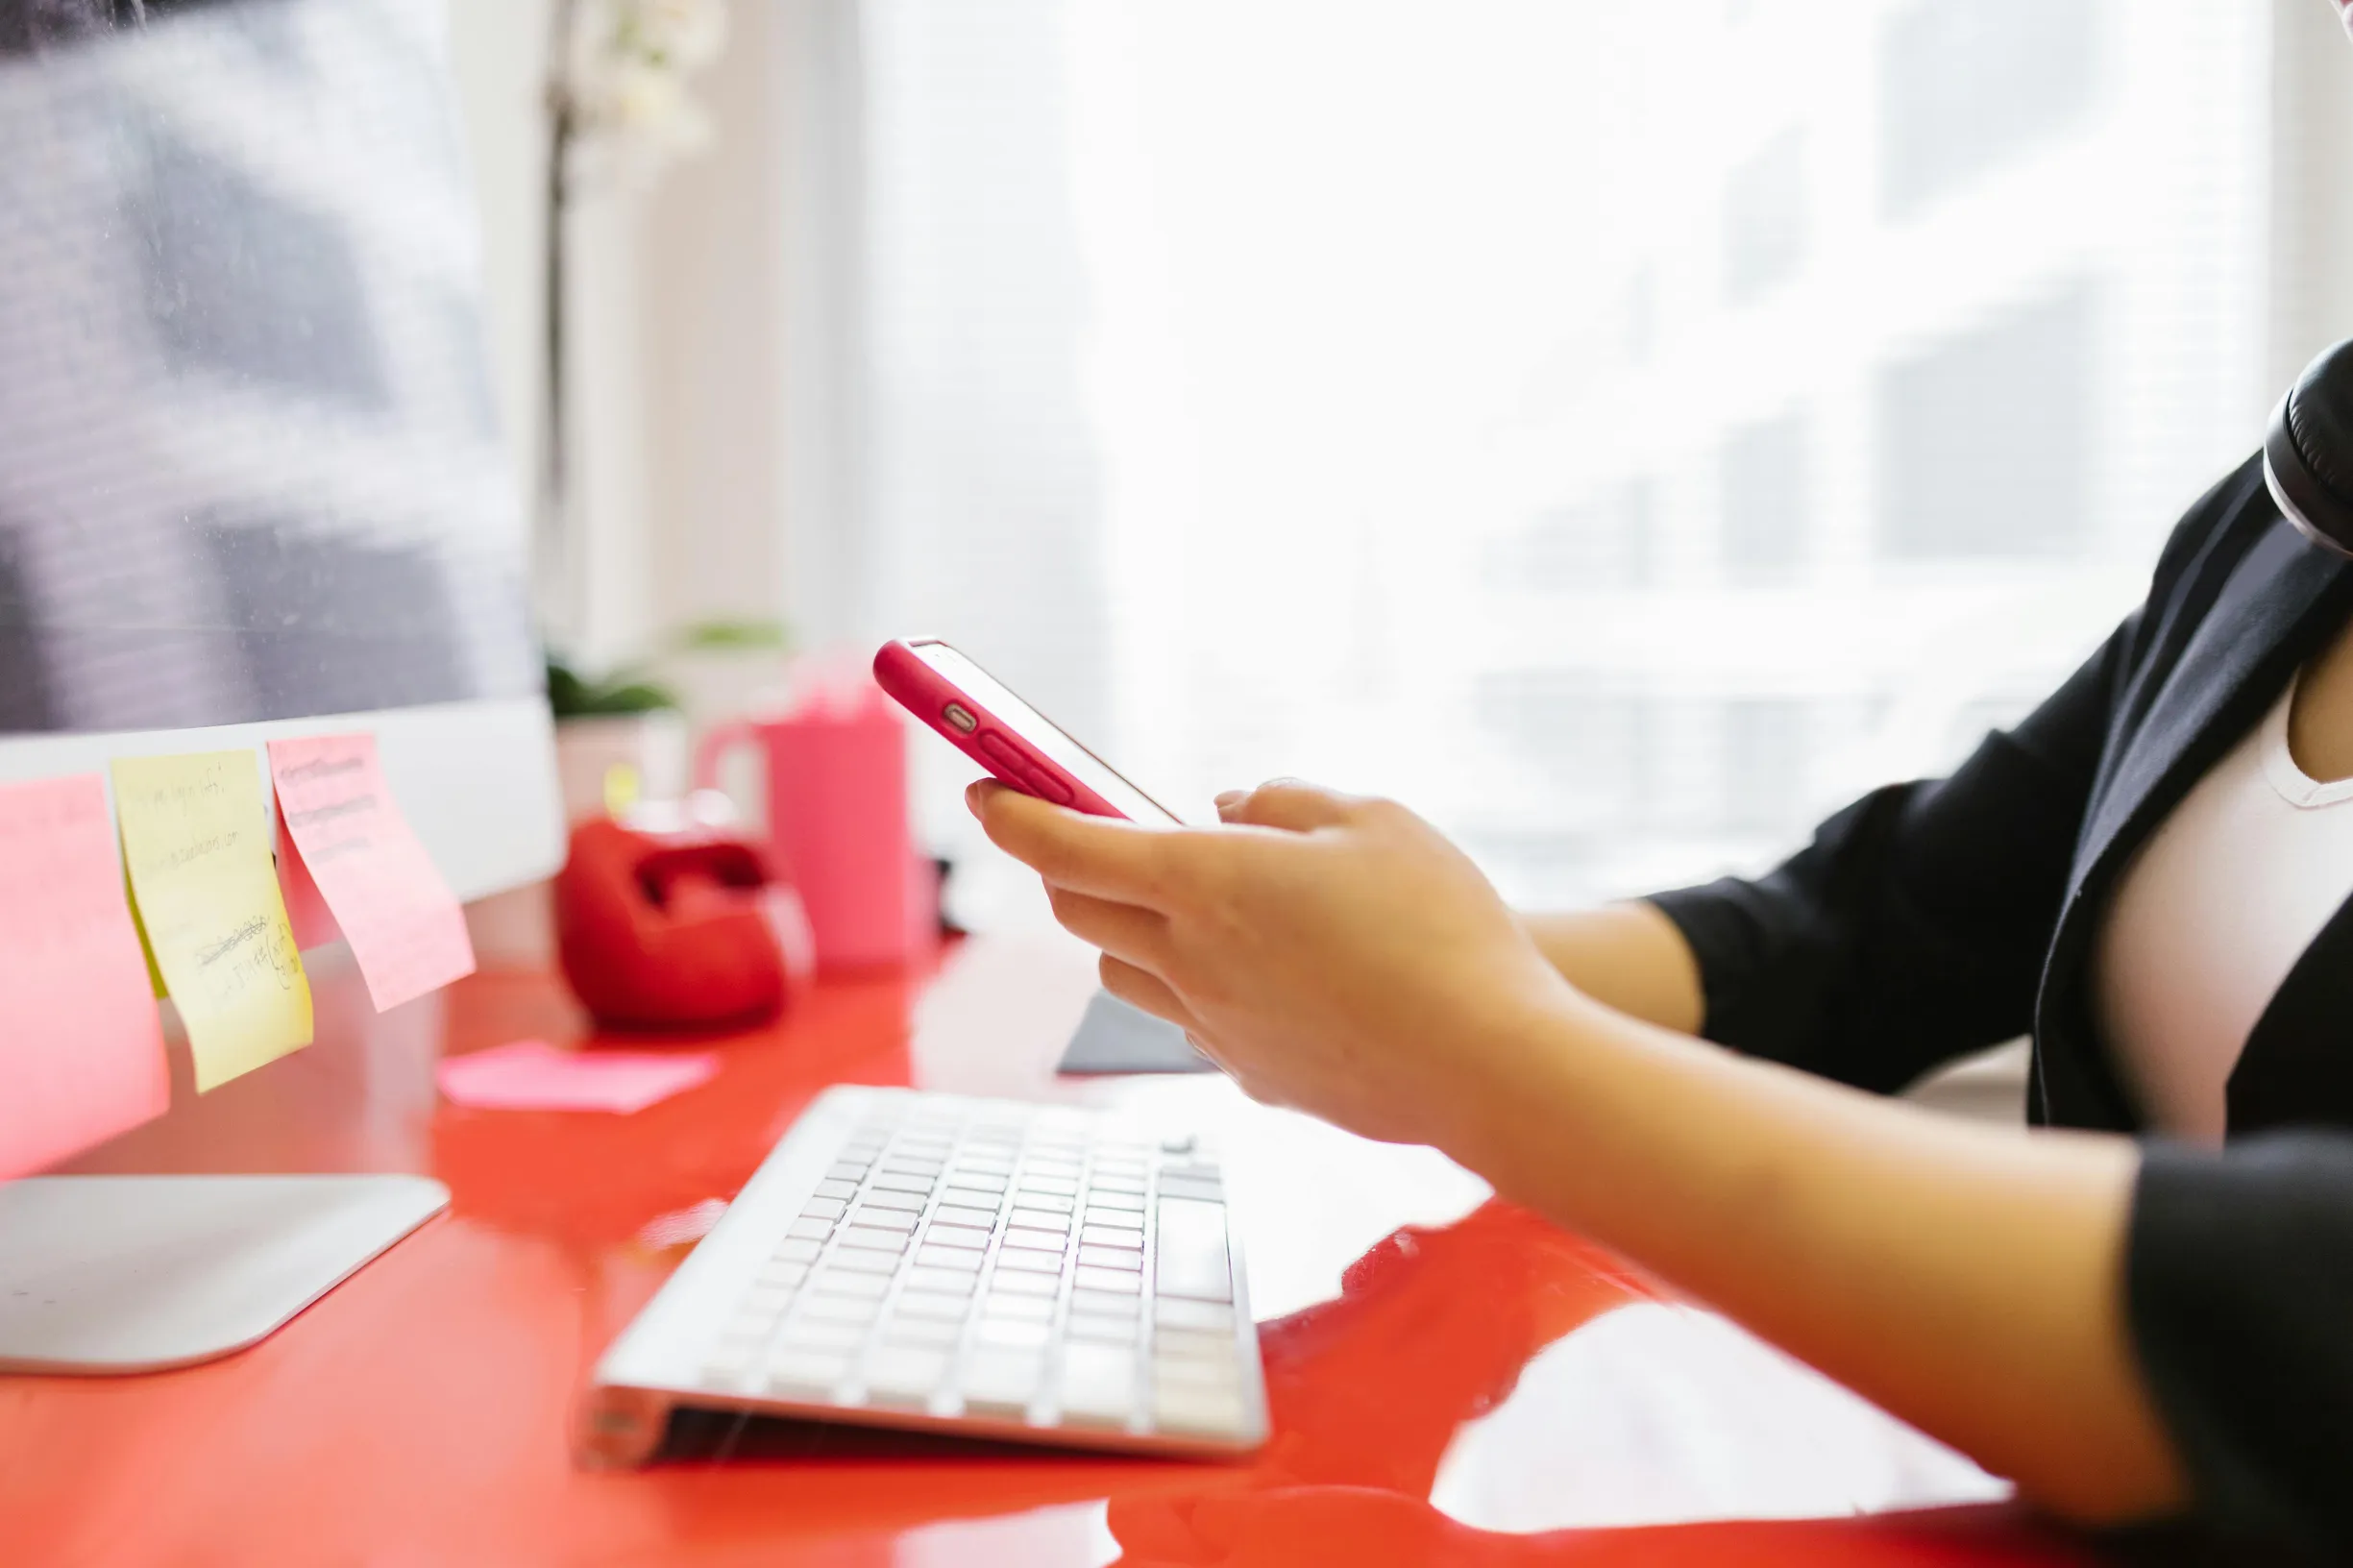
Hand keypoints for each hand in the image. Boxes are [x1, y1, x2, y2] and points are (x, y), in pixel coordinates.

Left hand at [968, 777, 1582, 1152]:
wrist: (1491, 1067)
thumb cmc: (1444, 928)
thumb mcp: (1374, 821)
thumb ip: (1286, 803)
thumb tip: (1226, 812)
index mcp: (1207, 883)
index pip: (1067, 846)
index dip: (1014, 813)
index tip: (987, 791)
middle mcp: (1190, 961)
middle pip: (1082, 913)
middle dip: (1069, 867)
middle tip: (1095, 836)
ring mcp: (1215, 1029)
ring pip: (1131, 973)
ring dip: (1134, 930)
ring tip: (1195, 903)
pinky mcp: (1253, 1077)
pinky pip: (1199, 1022)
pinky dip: (1204, 986)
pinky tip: (1276, 974)